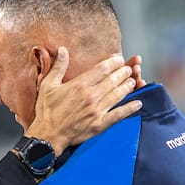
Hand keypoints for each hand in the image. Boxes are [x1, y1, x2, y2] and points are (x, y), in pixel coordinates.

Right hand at [25, 47, 141, 154]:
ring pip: (118, 94)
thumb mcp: (47, 85)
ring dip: (127, 86)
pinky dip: (130, 108)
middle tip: (128, 69)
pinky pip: (119, 114)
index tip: (119, 59)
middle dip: (123, 72)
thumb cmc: (46, 110)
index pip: (102, 69)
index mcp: (79, 85)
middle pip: (113, 80)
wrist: (48, 135)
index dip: (113, 62)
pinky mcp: (100, 124)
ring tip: (132, 81)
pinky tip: (138, 103)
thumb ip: (58, 66)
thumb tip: (62, 49)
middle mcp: (91, 96)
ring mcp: (97, 110)